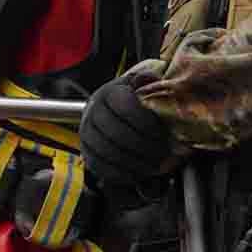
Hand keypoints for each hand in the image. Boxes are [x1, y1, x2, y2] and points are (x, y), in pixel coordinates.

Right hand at [78, 73, 176, 198]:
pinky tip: (141, 173)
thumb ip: (150, 81)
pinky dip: (124, 174)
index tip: (165, 133)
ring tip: (157, 166)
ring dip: (136, 162)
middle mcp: (92, 112)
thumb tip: (151, 78)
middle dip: (144, 146)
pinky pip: (102, 168)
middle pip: (116, 133)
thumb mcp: (145, 86)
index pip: (124, 106)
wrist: (116, 113)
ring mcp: (87, 135)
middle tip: (164, 154)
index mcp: (108, 92)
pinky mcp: (87, 154)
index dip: (146, 122)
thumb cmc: (137, 101)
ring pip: (108, 152)